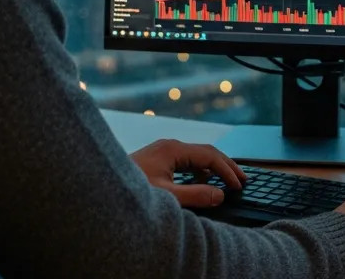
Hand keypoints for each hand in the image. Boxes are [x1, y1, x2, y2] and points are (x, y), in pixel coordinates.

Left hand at [131, 139, 246, 208]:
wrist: (101, 190)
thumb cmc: (130, 191)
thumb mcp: (167, 197)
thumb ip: (196, 196)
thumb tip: (220, 194)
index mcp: (173, 150)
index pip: (209, 155)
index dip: (227, 170)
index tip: (239, 185)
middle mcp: (168, 146)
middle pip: (205, 152)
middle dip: (225, 166)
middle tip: (243, 179)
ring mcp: (161, 151)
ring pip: (195, 156)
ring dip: (212, 168)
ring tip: (227, 181)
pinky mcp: (155, 160)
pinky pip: (184, 162)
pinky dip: (198, 171)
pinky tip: (201, 183)